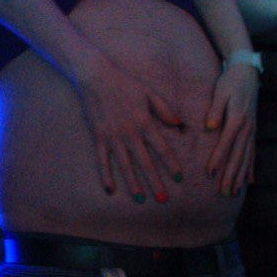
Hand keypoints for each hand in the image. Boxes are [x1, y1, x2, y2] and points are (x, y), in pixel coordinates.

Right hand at [73, 50, 183, 200]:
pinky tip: (110, 190)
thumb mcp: (149, 93)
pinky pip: (103, 161)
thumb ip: (165, 110)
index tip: (179, 178)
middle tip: (163, 200)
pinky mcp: (99, 138)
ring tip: (141, 199)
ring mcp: (113, 137)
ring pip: (125, 166)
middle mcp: (130, 133)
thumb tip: (180, 125)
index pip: (162, 149)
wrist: (96, 76)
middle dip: (155, 183)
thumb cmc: (125, 83)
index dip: (171, 164)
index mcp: (145, 123)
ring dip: (134, 184)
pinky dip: (106, 176)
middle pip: (145, 163)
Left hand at [204, 63, 257, 195]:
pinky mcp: (252, 131)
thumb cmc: (230, 82)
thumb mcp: (220, 91)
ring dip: (240, 176)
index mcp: (237, 118)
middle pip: (238, 155)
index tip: (209, 173)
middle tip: (223, 192)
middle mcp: (246, 127)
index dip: (218, 158)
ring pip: (246, 157)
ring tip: (234, 192)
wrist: (247, 72)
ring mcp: (251, 130)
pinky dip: (250, 167)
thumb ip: (215, 109)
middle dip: (230, 175)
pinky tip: (249, 181)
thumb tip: (209, 126)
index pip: (226, 142)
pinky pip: (252, 153)